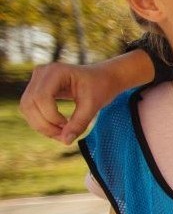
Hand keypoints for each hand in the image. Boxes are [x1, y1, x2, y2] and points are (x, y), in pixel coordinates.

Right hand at [19, 55, 146, 143]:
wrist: (104, 77)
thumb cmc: (101, 87)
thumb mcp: (93, 105)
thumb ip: (79, 123)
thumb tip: (66, 141)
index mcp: (56, 71)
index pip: (41, 97)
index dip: (51, 117)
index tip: (67, 126)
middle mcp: (41, 73)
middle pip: (29, 104)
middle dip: (44, 124)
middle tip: (64, 136)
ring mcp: (36, 79)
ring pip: (26, 108)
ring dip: (41, 125)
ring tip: (62, 133)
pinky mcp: (36, 88)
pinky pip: (30, 108)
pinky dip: (41, 122)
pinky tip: (58, 128)